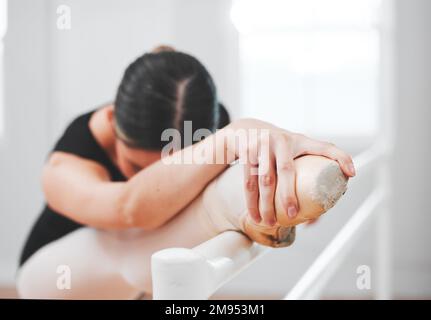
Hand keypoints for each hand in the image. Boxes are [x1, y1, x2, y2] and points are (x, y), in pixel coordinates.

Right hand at [230, 119, 355, 226]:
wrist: (246, 130)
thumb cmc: (277, 149)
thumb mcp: (293, 151)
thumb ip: (307, 175)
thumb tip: (315, 220)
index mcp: (300, 140)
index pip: (325, 146)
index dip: (341, 158)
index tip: (351, 175)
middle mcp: (282, 141)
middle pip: (286, 170)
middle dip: (288, 194)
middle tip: (292, 215)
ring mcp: (262, 145)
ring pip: (264, 179)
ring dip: (265, 203)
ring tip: (270, 222)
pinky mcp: (247, 152)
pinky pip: (248, 181)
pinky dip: (251, 201)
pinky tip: (255, 215)